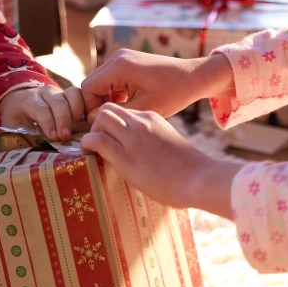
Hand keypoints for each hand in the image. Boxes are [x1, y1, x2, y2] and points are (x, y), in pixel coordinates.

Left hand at [0, 85, 84, 141]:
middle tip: (66, 137)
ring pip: (74, 94)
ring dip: (78, 111)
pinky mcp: (72, 95)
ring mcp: (60, 92)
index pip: (41, 109)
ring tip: (78, 128)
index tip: (54, 137)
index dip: (48, 123)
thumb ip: (22, 136)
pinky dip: (87, 107)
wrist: (19, 100)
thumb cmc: (18, 119)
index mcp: (28, 100)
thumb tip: (33, 154)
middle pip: (59, 102)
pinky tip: (87, 122)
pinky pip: (82, 96)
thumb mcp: (13, 127)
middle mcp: (46, 92)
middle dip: (64, 120)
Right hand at [80, 50, 235, 119]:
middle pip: (92, 85)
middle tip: (110, 124)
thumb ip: (118, 115)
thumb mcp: (146, 108)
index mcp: (119, 66)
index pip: (87, 89)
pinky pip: (112, 81)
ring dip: (106, 101)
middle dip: (97, 105)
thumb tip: (93, 121)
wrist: (195, 76)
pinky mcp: (128, 63)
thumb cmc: (174, 93)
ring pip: (101, 84)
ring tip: (122, 116)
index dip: (90, 110)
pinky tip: (129, 107)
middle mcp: (117, 58)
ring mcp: (122, 59)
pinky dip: (115, 95)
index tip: (100, 126)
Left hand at [81, 104, 237, 217]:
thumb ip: (154, 140)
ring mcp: (132, 138)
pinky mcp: (124, 156)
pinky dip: (87, 143)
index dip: (113, 121)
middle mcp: (141, 123)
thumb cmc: (190, 169)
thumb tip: (142, 153)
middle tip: (99, 140)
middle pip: (107, 108)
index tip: (111, 136)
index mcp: (153, 118)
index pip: (124, 110)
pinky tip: (89, 153)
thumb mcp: (169, 143)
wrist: (200, 178)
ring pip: (99, 118)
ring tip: (94, 147)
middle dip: (98, 121)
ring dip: (92, 131)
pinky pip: (95, 140)